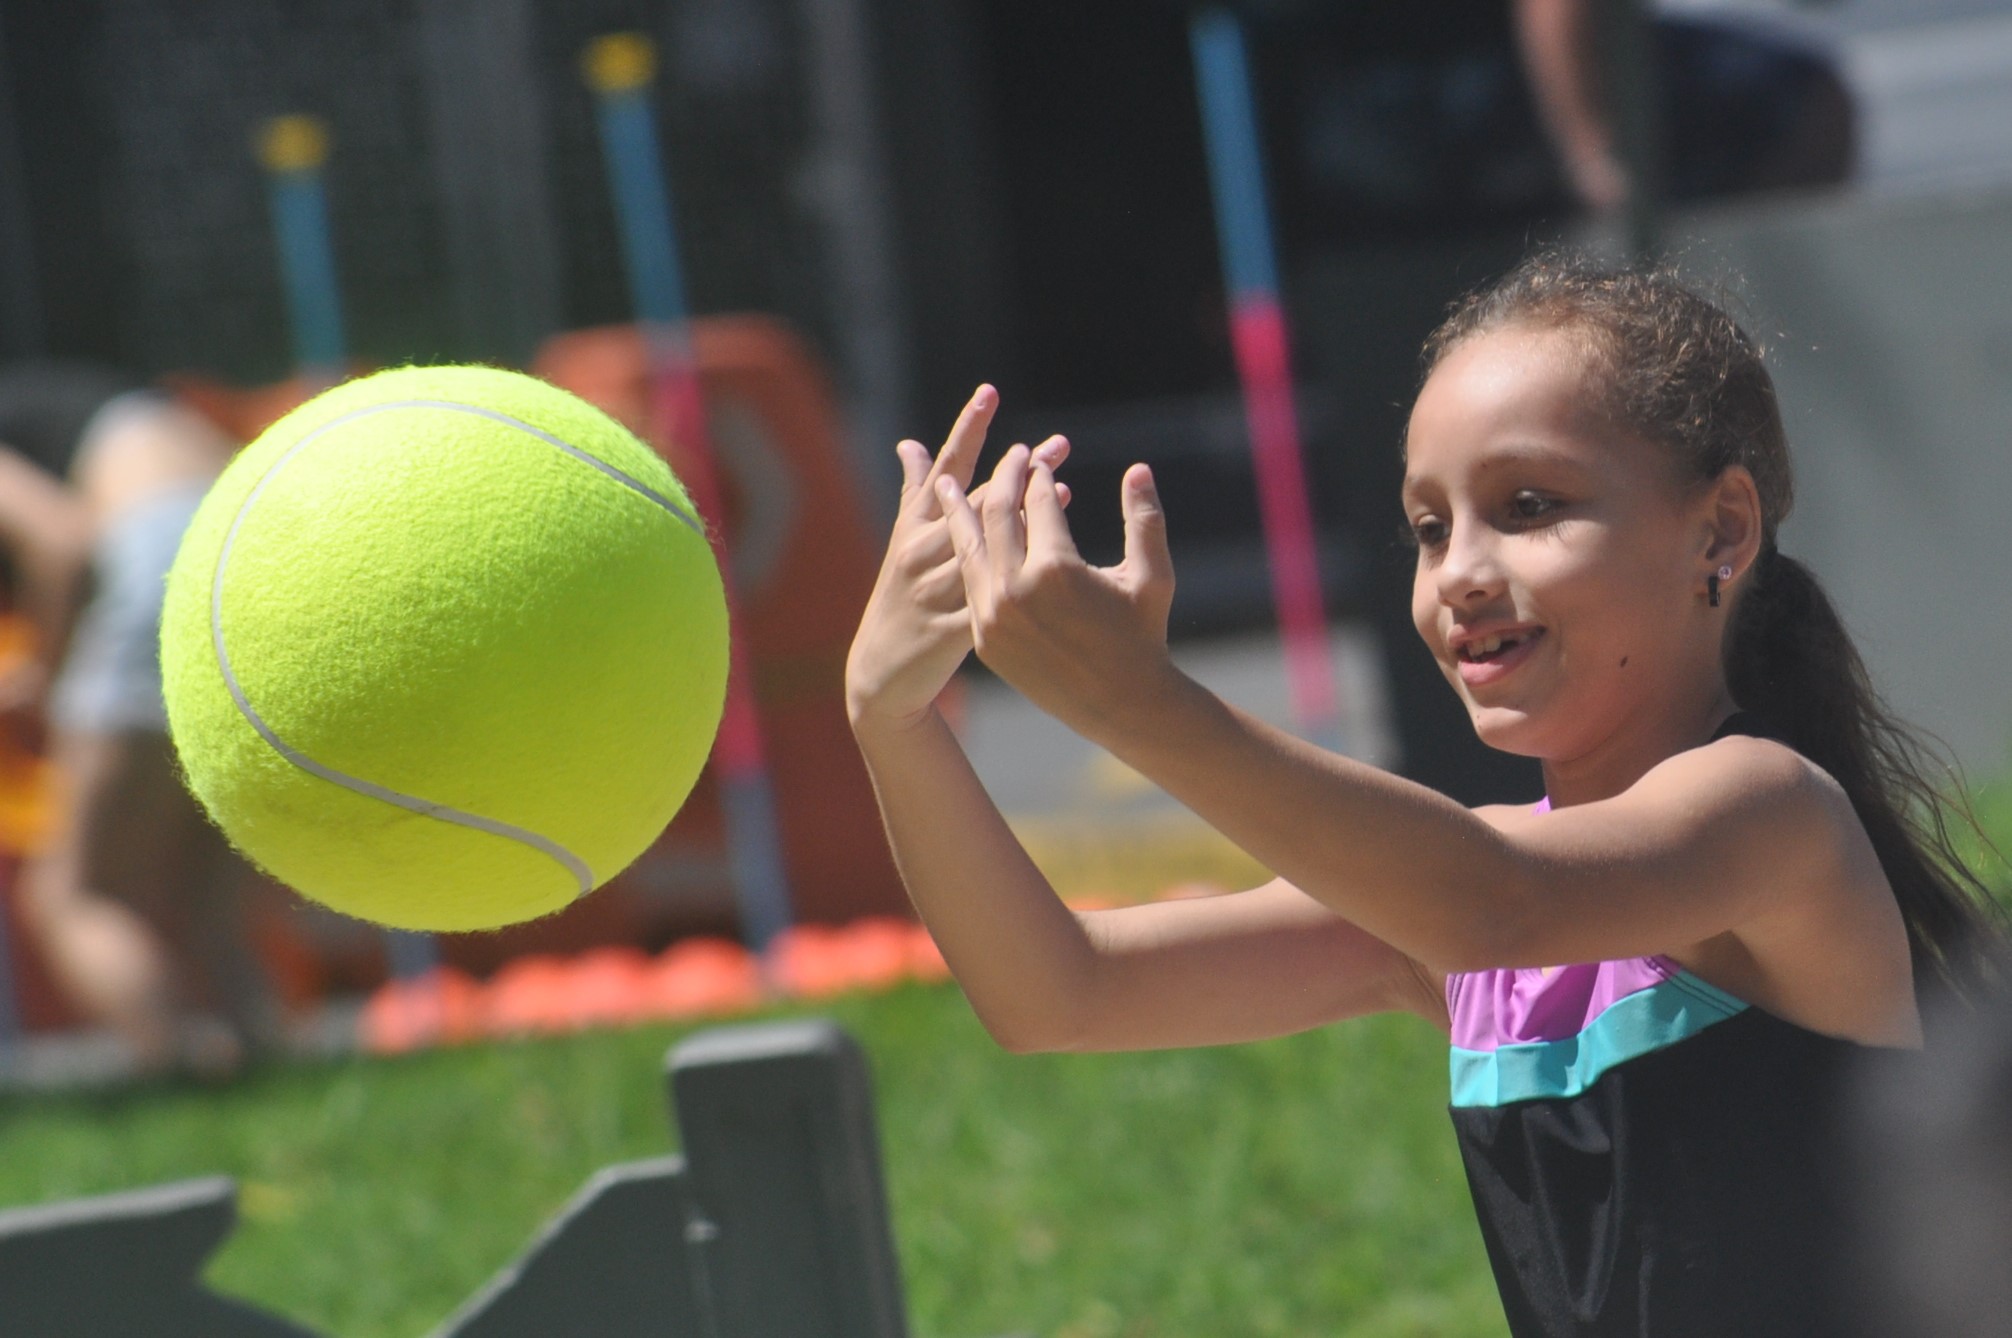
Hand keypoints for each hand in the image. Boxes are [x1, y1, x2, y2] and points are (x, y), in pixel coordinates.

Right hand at [846, 385, 1069, 732]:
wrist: (881, 672)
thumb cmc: (899, 597)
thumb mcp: (902, 541)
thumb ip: (914, 491)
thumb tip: (911, 443)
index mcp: (913, 527)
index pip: (945, 469)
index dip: (967, 430)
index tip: (991, 393)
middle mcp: (921, 550)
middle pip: (975, 500)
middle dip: (1017, 470)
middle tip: (1057, 444)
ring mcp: (935, 587)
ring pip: (984, 542)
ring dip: (1025, 512)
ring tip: (1061, 483)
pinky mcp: (953, 626)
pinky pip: (993, 591)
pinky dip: (1022, 567)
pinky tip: (1052, 551)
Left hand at [935, 444, 1174, 737]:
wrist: (1121, 705)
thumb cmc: (1143, 636)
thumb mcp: (1152, 575)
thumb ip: (1145, 518)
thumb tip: (1139, 468)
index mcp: (1056, 568)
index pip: (1037, 502)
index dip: (1039, 476)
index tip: (1039, 458)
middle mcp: (1016, 590)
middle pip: (997, 516)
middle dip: (1003, 480)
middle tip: (1008, 457)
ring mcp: (994, 617)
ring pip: (969, 548)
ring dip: (958, 512)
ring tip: (946, 483)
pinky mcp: (984, 640)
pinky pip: (970, 585)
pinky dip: (965, 556)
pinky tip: (962, 539)